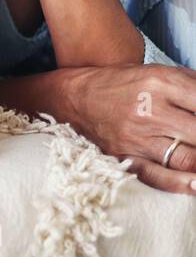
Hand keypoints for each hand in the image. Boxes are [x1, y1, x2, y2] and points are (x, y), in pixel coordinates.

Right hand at [61, 64, 195, 194]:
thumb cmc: (120, 85)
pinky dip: (182, 184)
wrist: (73, 98)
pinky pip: (158, 176)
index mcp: (159, 83)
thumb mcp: (158, 72)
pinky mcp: (124, 157)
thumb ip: (193, 85)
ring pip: (188, 157)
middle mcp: (149, 110)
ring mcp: (136, 136)